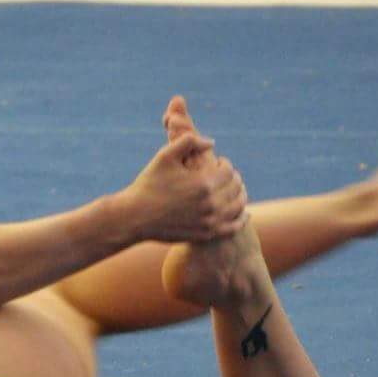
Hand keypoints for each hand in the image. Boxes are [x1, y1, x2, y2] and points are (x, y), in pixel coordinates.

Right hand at [123, 97, 248, 245]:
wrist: (135, 217)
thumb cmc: (149, 184)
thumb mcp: (165, 156)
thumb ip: (189, 142)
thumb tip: (211, 142)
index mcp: (203, 183)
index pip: (229, 170)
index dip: (225, 163)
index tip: (218, 162)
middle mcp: (210, 203)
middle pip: (236, 187)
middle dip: (233, 178)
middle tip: (226, 175)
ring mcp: (209, 221)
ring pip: (239, 206)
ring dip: (240, 195)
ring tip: (234, 190)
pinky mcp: (206, 234)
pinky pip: (233, 227)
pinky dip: (241, 218)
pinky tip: (242, 213)